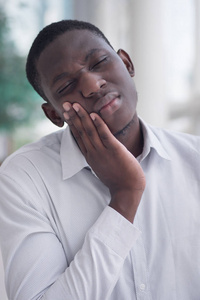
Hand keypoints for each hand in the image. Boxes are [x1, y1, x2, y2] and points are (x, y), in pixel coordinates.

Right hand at [63, 102, 144, 221]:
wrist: (127, 190)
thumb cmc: (117, 178)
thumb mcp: (102, 165)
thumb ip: (98, 154)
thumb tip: (98, 145)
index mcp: (90, 156)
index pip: (78, 136)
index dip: (72, 123)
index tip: (66, 113)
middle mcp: (93, 153)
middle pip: (81, 132)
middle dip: (73, 117)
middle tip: (65, 104)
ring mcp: (103, 152)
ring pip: (90, 132)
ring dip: (82, 117)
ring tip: (76, 105)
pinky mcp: (114, 150)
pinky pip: (105, 136)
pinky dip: (99, 125)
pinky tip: (94, 115)